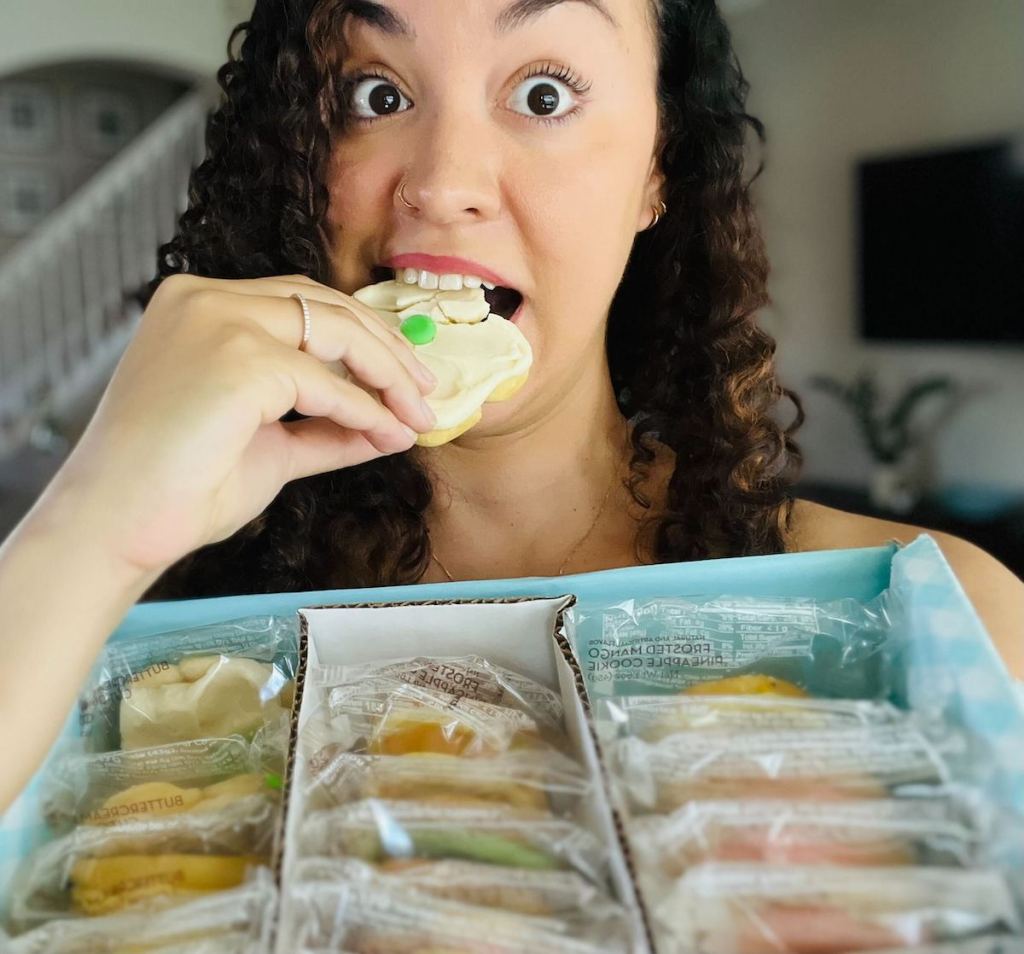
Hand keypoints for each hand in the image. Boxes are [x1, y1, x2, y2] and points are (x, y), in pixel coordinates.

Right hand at [52, 273, 435, 575]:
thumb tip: (389, 425)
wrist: (120, 524)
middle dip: (386, 349)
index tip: (402, 373)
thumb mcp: (271, 446)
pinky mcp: (239, 358)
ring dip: (388, 374)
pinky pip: (325, 383)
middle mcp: (206, 299)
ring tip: (418, 413)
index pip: (300, 302)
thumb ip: (327, 427)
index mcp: (201, 306)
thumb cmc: (181, 487)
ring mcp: (219, 321)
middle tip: (426, 391)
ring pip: (334, 330)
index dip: (359, 335)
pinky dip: (364, 409)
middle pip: (324, 305)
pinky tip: (387, 434)